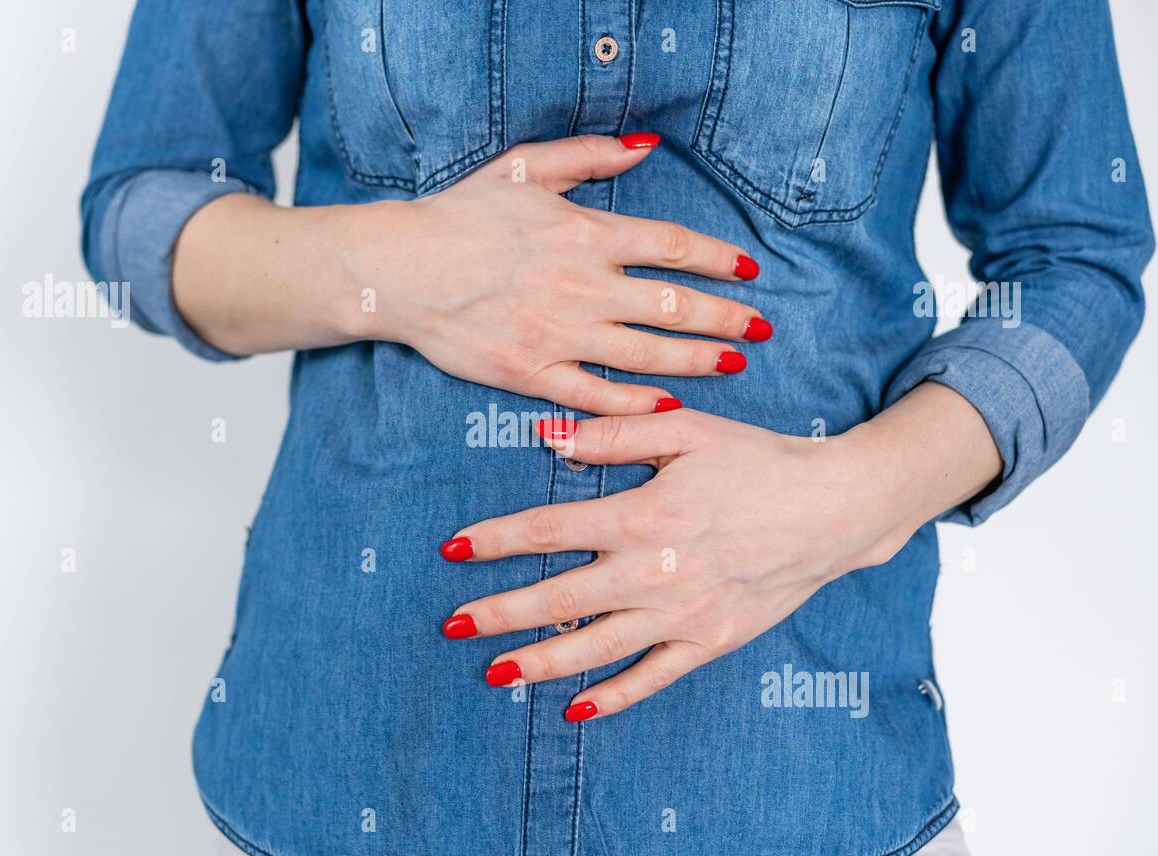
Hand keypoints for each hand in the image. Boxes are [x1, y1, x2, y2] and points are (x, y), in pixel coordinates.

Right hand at [339, 134, 768, 414]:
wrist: (399, 270)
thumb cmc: (459, 216)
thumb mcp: (525, 169)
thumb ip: (590, 157)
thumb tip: (647, 148)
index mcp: (584, 233)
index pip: (671, 247)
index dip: (716, 259)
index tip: (746, 272)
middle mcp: (582, 287)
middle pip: (673, 304)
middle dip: (724, 316)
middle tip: (759, 328)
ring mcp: (559, 334)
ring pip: (646, 353)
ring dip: (697, 358)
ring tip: (733, 363)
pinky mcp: (532, 374)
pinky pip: (596, 394)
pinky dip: (636, 403)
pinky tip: (669, 404)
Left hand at [437, 407, 930, 719]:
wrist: (834, 509)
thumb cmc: (758, 462)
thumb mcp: (688, 432)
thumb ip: (613, 436)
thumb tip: (545, 436)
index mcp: (642, 515)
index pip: (548, 530)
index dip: (494, 539)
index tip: (452, 548)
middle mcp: (654, 572)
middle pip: (559, 599)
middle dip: (499, 612)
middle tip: (453, 623)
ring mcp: (681, 615)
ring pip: (595, 648)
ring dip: (539, 662)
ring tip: (493, 672)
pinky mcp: (709, 643)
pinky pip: (651, 679)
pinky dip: (612, 697)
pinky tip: (573, 710)